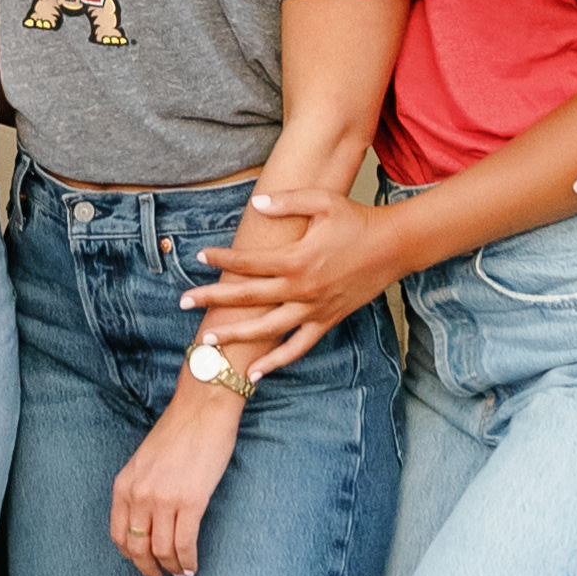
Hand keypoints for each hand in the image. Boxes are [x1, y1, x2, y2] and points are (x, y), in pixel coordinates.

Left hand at [108, 388, 244, 575]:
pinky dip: (188, 561)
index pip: (118, 534)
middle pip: (138, 548)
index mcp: (124, 485)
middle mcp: (139, 494)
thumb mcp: (145, 461)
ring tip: (181, 574)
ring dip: (172, 568)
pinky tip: (193, 567)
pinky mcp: (190, 501)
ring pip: (162, 550)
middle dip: (148, 568)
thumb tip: (149, 521)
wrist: (203, 408)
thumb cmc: (179, 432)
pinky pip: (185, 543)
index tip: (142, 564)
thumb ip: (141, 489)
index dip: (131, 556)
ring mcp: (163, 499)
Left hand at [185, 188, 396, 367]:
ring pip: (267, 330)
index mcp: (297, 259)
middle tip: (183, 302)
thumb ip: (287, 203)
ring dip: (235, 336)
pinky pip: (297, 348)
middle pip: (248, 298)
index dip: (222, 259)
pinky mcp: (326, 321)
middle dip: (212, 300)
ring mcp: (314, 309)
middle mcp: (302, 289)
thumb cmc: (356, 220)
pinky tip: (254, 374)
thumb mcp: (322, 201)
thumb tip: (255, 205)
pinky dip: (276, 362)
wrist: (393, 246)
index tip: (198, 256)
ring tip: (207, 341)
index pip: (249, 262)